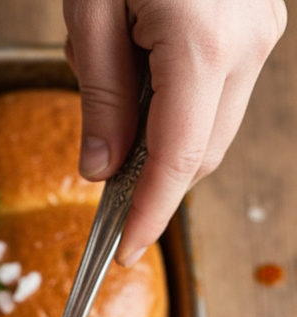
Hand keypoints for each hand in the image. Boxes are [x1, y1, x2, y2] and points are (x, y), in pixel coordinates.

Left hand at [63, 0, 286, 263]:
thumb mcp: (92, 8)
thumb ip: (101, 96)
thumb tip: (101, 170)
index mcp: (204, 43)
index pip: (179, 160)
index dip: (149, 214)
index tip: (122, 253)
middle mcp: (248, 42)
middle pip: (203, 151)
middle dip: (152, 177)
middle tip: (100, 173)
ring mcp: (262, 29)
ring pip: (214, 122)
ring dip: (165, 134)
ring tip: (116, 78)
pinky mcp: (260, 18)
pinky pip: (220, 87)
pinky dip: (180, 101)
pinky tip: (142, 60)